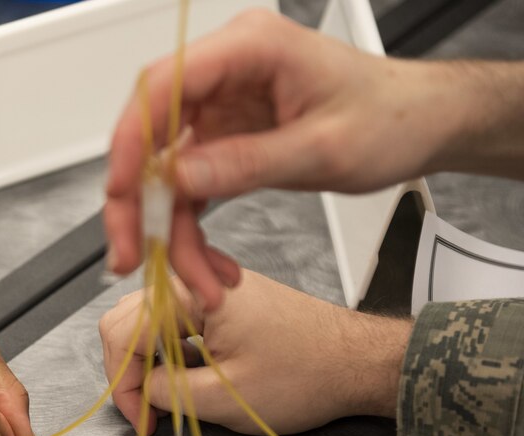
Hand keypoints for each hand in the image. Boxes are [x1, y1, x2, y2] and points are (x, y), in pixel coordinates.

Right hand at [98, 271, 412, 435]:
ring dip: (146, 358)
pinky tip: (185, 377)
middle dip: (128, 368)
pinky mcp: (223, 299)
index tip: (143, 420)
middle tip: (147, 411)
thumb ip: (168, 392)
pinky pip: (174, 317)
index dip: (123, 383)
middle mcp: (197, 279)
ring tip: (165, 396)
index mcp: (194, 294)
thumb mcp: (225, 398)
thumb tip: (143, 391)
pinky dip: (168, 349)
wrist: (358, 362)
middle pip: (127, 317)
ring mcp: (209, 286)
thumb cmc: (305, 377)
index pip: (124, 332)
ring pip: (147, 316)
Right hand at [104, 10, 456, 307]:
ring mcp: (221, 110)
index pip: (164, 86)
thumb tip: (178, 179)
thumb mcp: (321, 149)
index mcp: (249, 50)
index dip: (130, 140)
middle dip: (139, 205)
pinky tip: (208, 265)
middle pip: (151, 137)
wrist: (420, 125)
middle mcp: (225, 75)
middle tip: (133, 255)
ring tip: (196, 279)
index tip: (121, 192)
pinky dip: (193, 232)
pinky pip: (190, 190)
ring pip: (166, 175)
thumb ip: (246, 163)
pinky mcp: (224, 140)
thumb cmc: (390, 118)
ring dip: (171, 233)